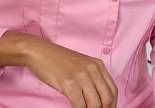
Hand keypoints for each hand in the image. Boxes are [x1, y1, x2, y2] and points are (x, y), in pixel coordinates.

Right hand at [0, 32, 117, 107]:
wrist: (40, 52)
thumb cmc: (59, 61)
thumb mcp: (81, 66)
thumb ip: (92, 78)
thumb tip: (98, 99)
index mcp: (98, 65)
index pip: (113, 90)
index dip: (112, 104)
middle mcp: (93, 69)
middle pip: (107, 98)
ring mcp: (81, 76)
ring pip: (95, 104)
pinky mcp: (69, 83)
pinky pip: (79, 105)